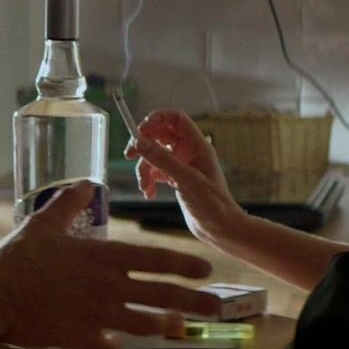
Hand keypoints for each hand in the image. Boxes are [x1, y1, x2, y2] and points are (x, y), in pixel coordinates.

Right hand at [0, 183, 221, 348]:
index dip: (184, 264)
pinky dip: (112, 348)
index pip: (156, 259)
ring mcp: (98, 315)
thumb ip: (69, 203)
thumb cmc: (20, 256)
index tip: (205, 270)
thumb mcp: (45, 221)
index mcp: (105, 256)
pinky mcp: (81, 338)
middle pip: (162, 294)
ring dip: (162, 324)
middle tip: (215, 307)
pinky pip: (106, 347)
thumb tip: (83, 183)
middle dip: (193, 300)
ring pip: (143, 323)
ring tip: (177, 325)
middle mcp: (109, 286)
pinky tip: (113, 348)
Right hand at [124, 110, 245, 245]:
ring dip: (144, 169)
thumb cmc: (212, 204)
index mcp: (197, 145)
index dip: (156, 119)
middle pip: (160, 136)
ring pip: (154, 156)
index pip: (175, 119)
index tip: (139, 131)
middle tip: (129, 154)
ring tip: (144, 186)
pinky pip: (156, 172)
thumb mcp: (186, 179)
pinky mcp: (176, 180)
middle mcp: (189, 152)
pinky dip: (149, 180)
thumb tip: (140, 142)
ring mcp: (182, 165)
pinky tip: (149, 193)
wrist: (219, 229)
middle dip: (143, 145)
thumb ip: (162, 159)